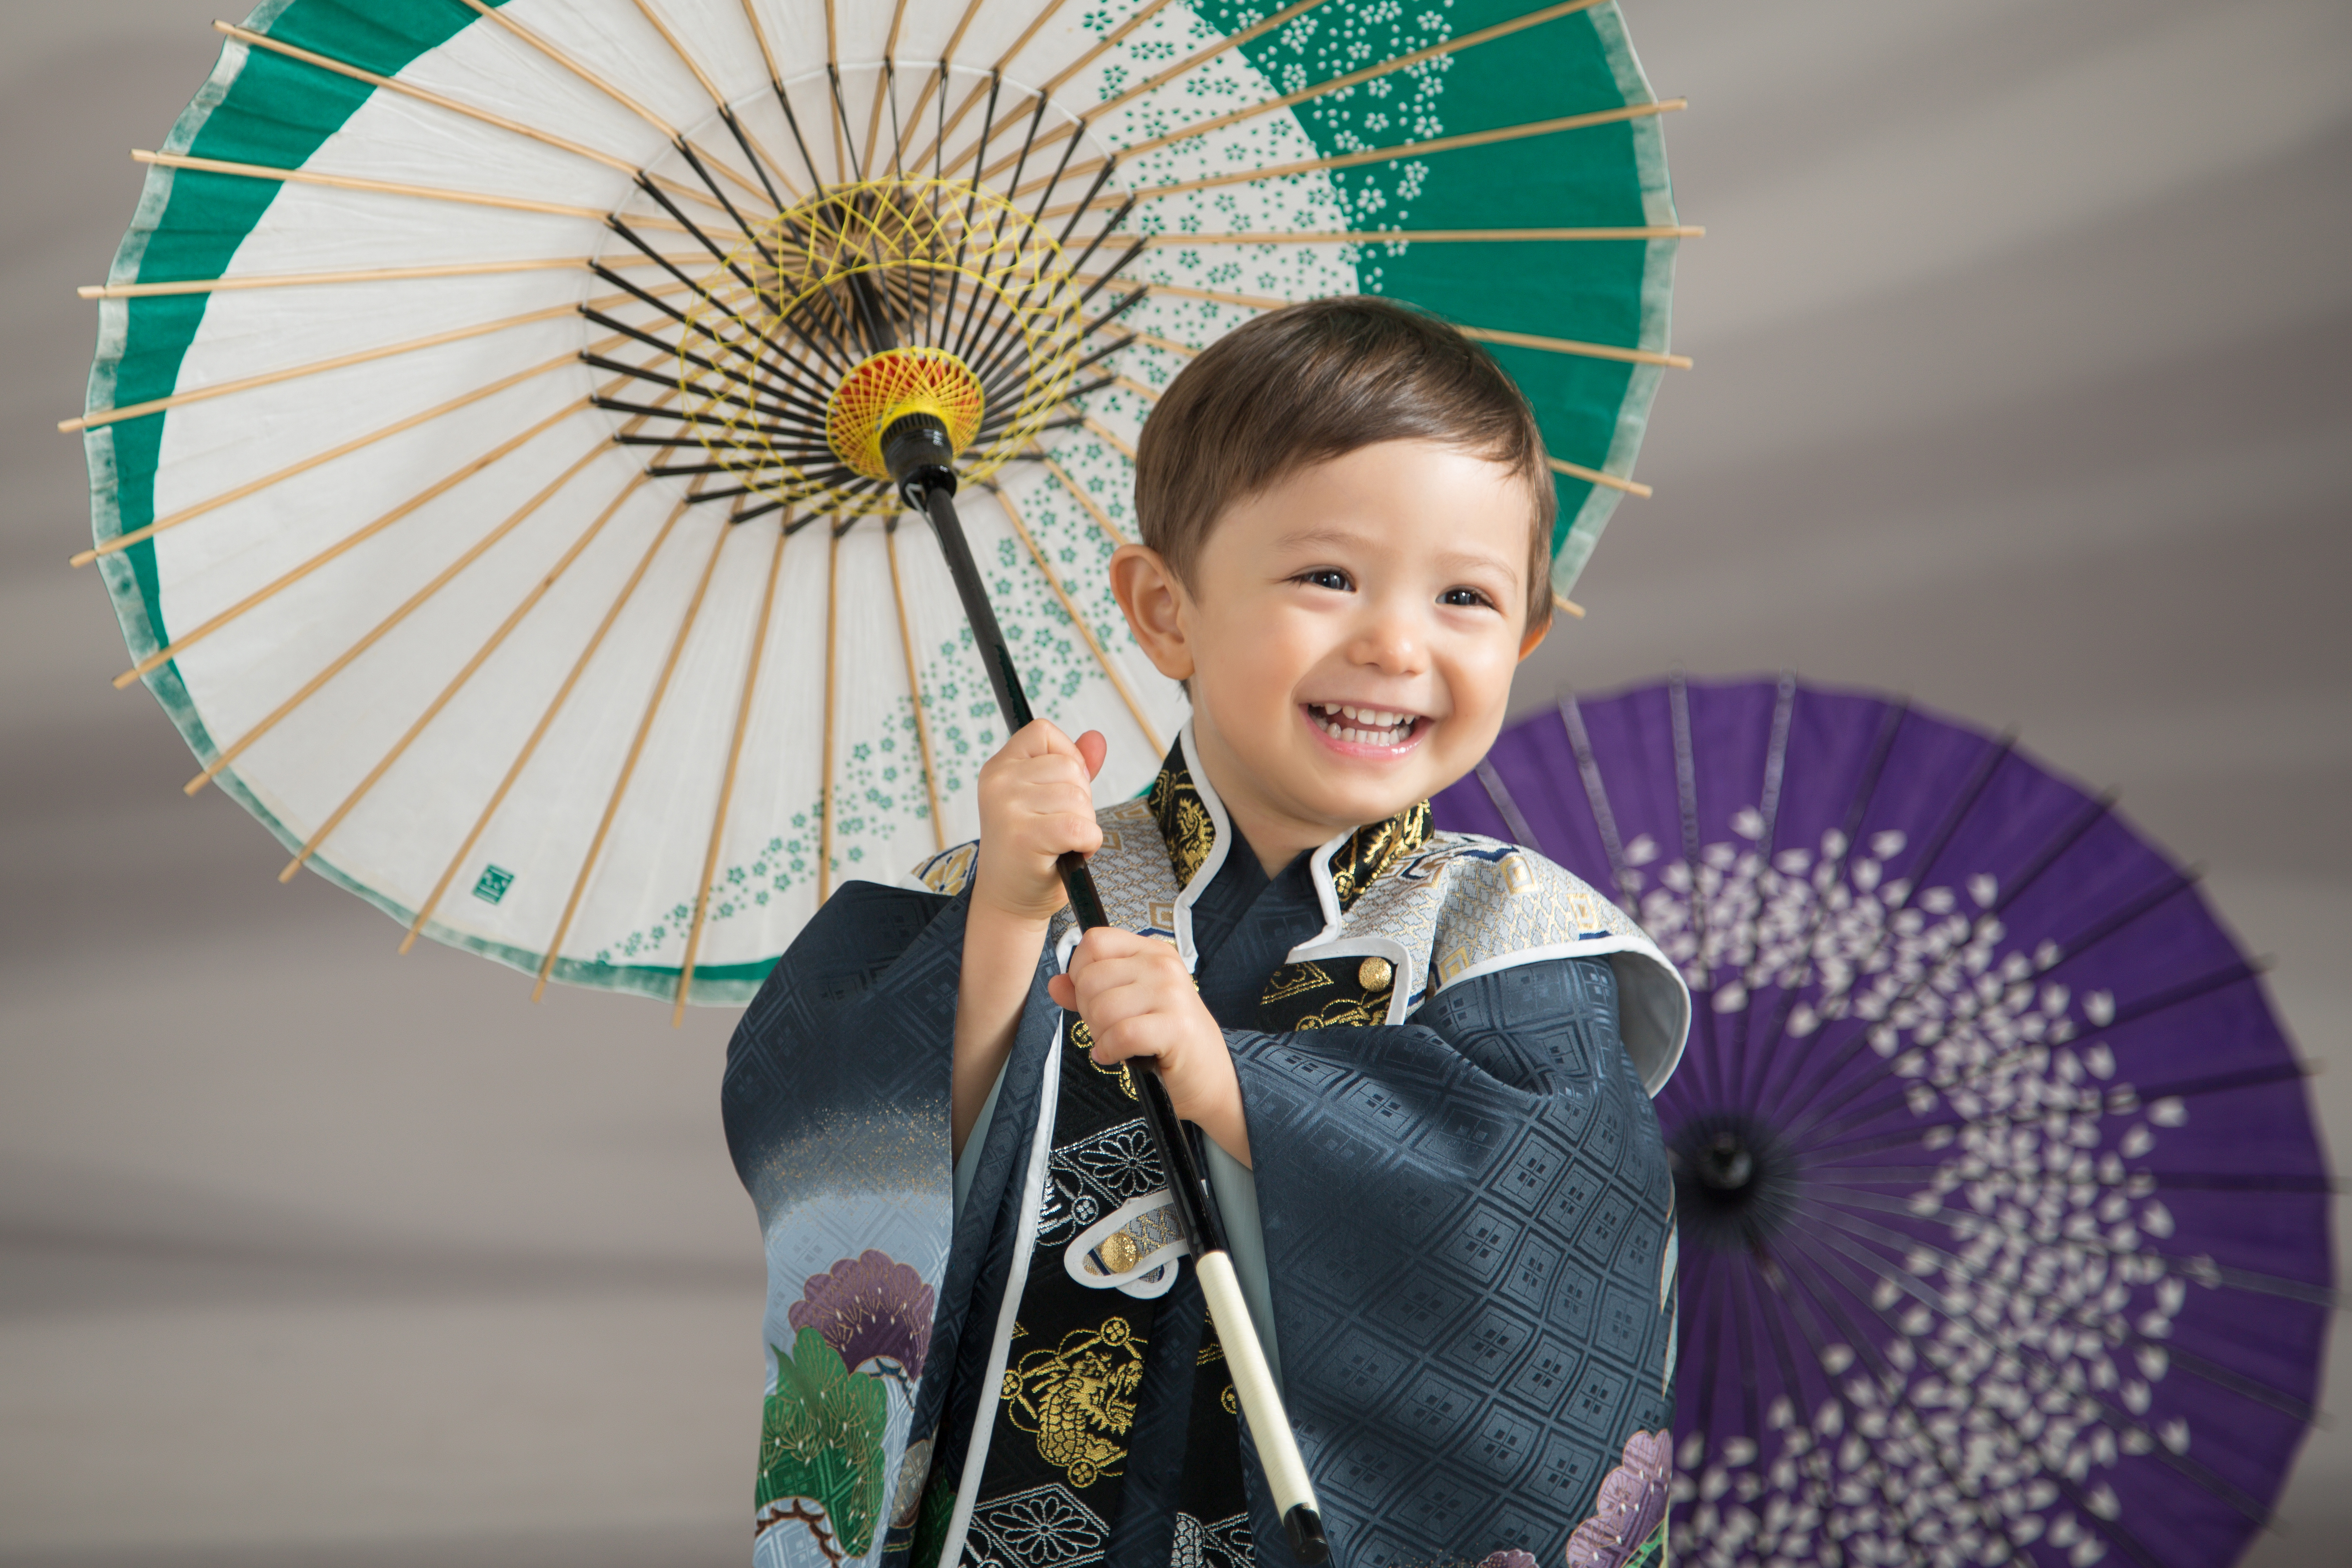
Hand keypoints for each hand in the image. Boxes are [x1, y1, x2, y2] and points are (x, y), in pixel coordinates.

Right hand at [973, 720, 1107, 922]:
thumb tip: (1098, 738)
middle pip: (1069, 767)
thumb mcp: (1047, 800)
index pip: (1043, 732)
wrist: (1009, 900)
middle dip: (1080, 799)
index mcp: (999, 767)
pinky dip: (1088, 842)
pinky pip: (1080, 826)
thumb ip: (1072, 765)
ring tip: (1061, 842)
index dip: (1067, 757)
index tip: (1059, 790)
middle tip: (1058, 827)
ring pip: (1078, 797)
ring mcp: (1007, 808)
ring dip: (1084, 823)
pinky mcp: (1024, 837)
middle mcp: (998, 782)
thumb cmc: (1030, 850)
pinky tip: (1071, 853)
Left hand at [1048, 928, 1250, 1165]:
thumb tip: (1055, 984)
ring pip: (1101, 1007)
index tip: (1092, 998)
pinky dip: (1110, 1051)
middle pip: (1090, 977)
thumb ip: (1088, 992)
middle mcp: (1163, 965)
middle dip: (1087, 1011)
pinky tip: (1117, 1056)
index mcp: (1151, 952)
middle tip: (1108, 1028)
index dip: (1079, 971)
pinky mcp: (1176, 1026)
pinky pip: (1120, 1034)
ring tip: (1117, 1043)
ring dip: (1099, 1034)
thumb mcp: (1127, 1007)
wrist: (1210, 1076)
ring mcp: (1172, 993)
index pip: (1095, 941)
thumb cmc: (1167, 1040)